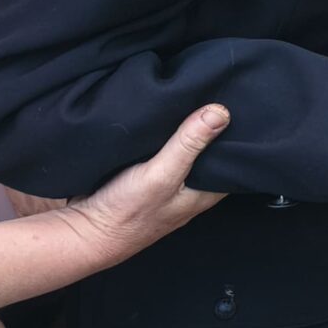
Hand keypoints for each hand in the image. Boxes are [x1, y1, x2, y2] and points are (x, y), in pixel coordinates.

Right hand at [63, 101, 230, 259]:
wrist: (83, 230)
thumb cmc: (125, 213)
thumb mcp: (162, 174)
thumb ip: (189, 145)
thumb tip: (221, 113)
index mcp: (203, 194)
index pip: (233, 164)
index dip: (239, 140)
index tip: (245, 110)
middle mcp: (189, 190)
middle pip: (209, 156)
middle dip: (214, 131)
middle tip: (221, 96)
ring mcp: (166, 185)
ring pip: (185, 153)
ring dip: (187, 132)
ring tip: (196, 98)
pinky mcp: (144, 178)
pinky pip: (161, 153)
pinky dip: (163, 138)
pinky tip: (163, 118)